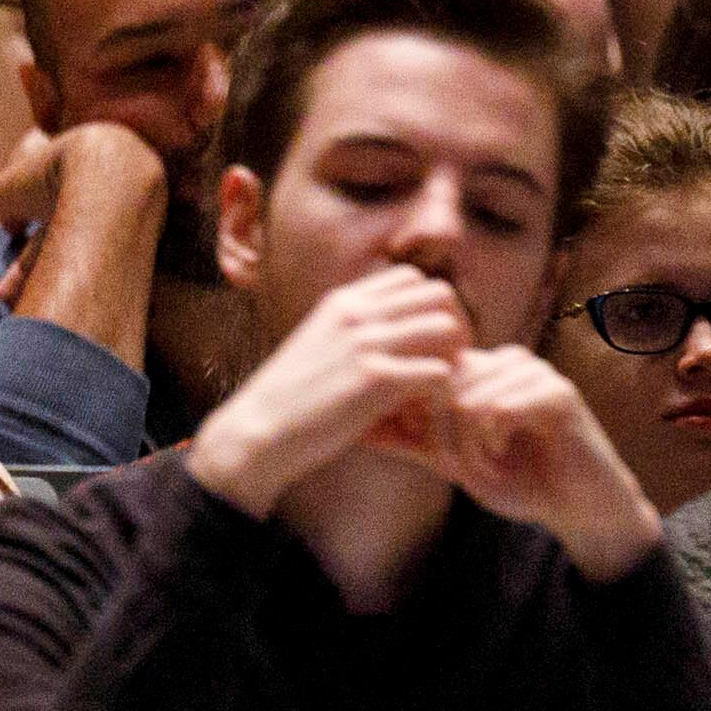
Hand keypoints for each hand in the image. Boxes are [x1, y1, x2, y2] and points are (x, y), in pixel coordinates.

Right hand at [182, 263, 468, 519]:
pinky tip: (425, 407)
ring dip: (453, 356)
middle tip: (446, 359)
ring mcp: (367, 345)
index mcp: (343, 301)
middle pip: (440, 295)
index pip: (412, 278)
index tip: (426, 338)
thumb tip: (390, 327)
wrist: (256, 431)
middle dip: (454, 324)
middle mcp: (357, 314)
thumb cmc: (288, 398)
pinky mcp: (376, 381)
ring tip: (438, 385)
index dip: (430, 306)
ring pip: (446, 328)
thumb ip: (352, 327)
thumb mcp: (316, 342)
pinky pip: (439, 371)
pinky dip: (442, 390)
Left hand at [424, 342, 667, 579]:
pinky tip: (505, 453)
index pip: (423, 377)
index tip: (435, 454)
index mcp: (478, 369)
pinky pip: (499, 408)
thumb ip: (410, 440)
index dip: (417, 421)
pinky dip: (493, 441)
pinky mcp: (558, 392)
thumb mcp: (451, 460)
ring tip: (487, 463)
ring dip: (468, 446)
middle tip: (462, 468)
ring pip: (466, 400)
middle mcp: (504, 360)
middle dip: (442, 439)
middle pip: (440, 388)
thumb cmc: (516, 479)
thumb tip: (357, 428)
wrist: (575, 503)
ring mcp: (533, 372)